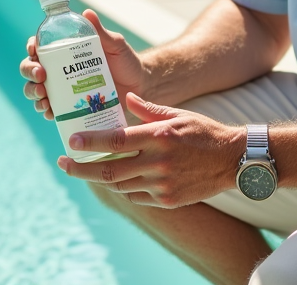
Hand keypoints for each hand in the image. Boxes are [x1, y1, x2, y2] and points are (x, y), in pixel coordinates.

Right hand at [19, 8, 146, 119]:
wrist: (140, 88)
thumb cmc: (126, 62)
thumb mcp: (115, 45)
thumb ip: (101, 32)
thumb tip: (87, 13)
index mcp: (65, 51)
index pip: (40, 46)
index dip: (31, 47)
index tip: (34, 50)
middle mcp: (59, 70)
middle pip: (31, 69)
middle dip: (29, 71)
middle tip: (41, 76)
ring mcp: (62, 90)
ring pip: (35, 90)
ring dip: (33, 93)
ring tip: (43, 96)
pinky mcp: (69, 109)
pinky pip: (50, 111)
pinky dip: (46, 111)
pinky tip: (49, 112)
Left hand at [56, 92, 244, 207]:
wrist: (233, 161)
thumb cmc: (203, 132)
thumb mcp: (177, 114)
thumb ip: (148, 109)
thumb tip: (125, 97)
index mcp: (158, 137)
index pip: (115, 141)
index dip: (89, 143)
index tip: (70, 142)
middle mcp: (158, 163)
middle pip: (109, 170)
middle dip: (81, 168)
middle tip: (63, 164)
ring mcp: (162, 185)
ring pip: (120, 185)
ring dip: (100, 178)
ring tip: (85, 169)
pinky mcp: (168, 200)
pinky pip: (136, 196)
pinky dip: (123, 187)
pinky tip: (117, 178)